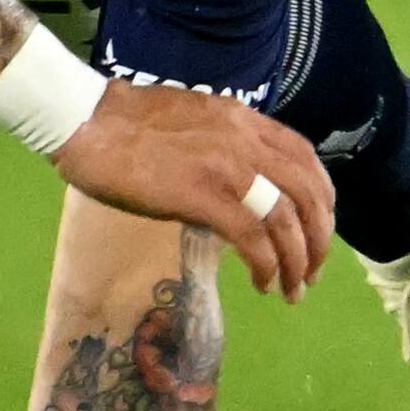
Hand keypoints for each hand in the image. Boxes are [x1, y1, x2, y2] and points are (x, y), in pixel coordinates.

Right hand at [57, 82, 332, 298]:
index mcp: (245, 121)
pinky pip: (253, 239)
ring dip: (299, 262)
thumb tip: (241, 181)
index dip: (322, 199)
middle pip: (307, 195)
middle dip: (319, 239)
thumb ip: (226, 144)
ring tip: (293, 290)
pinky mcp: (202, 197)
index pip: (305, 158)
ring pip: (287, 222)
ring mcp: (227, 169)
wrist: (87, 120)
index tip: (318, 228)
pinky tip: (263, 283)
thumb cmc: (127, 123)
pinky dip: (267, 266)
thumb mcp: (195, 120)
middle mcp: (246, 142)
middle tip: (314, 272)